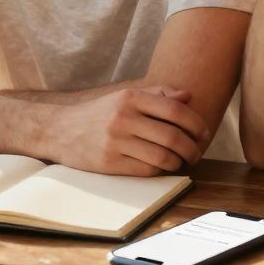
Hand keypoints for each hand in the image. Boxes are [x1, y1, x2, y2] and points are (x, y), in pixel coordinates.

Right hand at [50, 87, 212, 176]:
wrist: (59, 130)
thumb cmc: (99, 113)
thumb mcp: (124, 97)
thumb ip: (157, 94)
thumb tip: (187, 97)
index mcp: (130, 98)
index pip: (175, 111)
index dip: (196, 124)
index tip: (204, 133)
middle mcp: (123, 118)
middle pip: (173, 136)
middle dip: (192, 148)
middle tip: (196, 152)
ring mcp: (115, 142)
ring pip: (163, 157)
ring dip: (179, 162)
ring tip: (182, 161)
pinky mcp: (109, 163)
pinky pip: (147, 170)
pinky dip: (160, 170)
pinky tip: (161, 166)